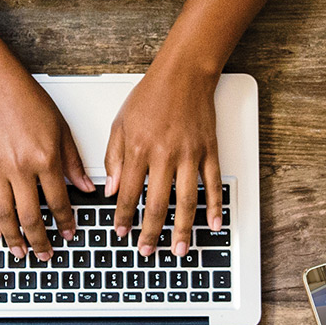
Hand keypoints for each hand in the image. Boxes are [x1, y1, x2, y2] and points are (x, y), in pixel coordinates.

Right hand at [0, 69, 94, 260]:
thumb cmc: (28, 101)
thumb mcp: (61, 129)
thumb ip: (73, 162)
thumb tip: (87, 188)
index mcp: (44, 159)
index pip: (58, 202)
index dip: (65, 222)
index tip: (68, 234)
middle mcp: (20, 168)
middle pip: (30, 216)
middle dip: (39, 241)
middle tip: (45, 254)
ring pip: (5, 214)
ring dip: (13, 238)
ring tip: (20, 252)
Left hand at [104, 66, 224, 255]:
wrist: (183, 74)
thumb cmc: (150, 96)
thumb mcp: (120, 123)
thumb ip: (113, 158)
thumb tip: (111, 189)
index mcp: (138, 148)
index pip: (128, 193)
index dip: (123, 217)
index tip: (121, 232)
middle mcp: (164, 154)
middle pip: (157, 204)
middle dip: (150, 232)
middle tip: (147, 250)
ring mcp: (189, 155)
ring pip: (186, 201)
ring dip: (182, 230)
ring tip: (179, 249)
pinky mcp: (209, 151)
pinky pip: (213, 184)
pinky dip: (215, 206)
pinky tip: (213, 224)